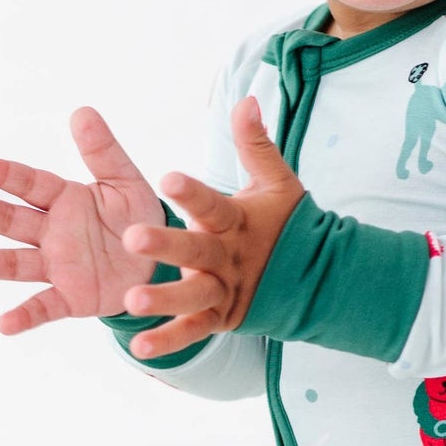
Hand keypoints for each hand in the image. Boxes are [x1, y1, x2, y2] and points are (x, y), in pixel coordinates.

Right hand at [0, 111, 165, 334]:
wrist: (161, 262)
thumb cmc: (139, 218)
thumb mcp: (126, 182)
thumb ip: (103, 152)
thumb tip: (82, 111)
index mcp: (65, 200)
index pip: (29, 184)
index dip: (5, 175)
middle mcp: (52, 232)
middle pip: (12, 220)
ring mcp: (58, 266)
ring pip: (17, 263)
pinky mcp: (71, 297)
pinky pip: (44, 307)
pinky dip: (24, 316)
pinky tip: (2, 324)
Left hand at [117, 98, 304, 359]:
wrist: (314, 276)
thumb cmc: (281, 222)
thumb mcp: (274, 182)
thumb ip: (255, 144)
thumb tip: (245, 98)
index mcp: (237, 220)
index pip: (212, 203)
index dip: (192, 192)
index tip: (167, 177)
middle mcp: (229, 256)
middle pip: (196, 251)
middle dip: (166, 245)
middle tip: (133, 236)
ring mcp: (225, 290)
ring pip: (193, 296)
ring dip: (164, 299)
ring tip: (132, 299)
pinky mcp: (221, 318)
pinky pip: (194, 331)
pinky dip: (169, 341)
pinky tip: (139, 347)